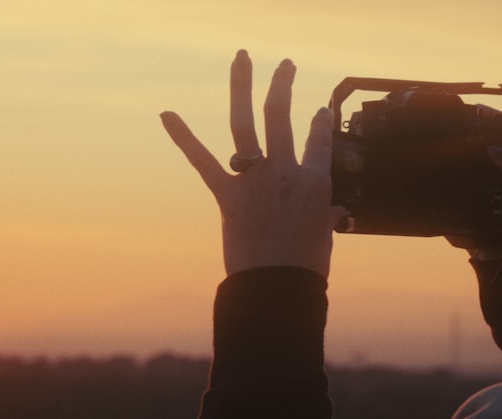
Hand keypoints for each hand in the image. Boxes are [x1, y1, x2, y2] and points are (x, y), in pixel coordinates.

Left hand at [161, 50, 348, 277]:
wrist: (277, 288)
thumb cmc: (305, 267)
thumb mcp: (324, 234)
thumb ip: (326, 214)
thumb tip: (335, 212)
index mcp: (314, 181)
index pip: (319, 137)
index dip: (320, 120)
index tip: (319, 109)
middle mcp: (284, 171)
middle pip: (281, 115)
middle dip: (283, 83)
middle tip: (284, 64)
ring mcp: (254, 180)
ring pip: (245, 122)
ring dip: (242, 85)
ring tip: (242, 59)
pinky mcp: (227, 196)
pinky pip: (202, 161)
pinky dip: (183, 137)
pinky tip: (166, 114)